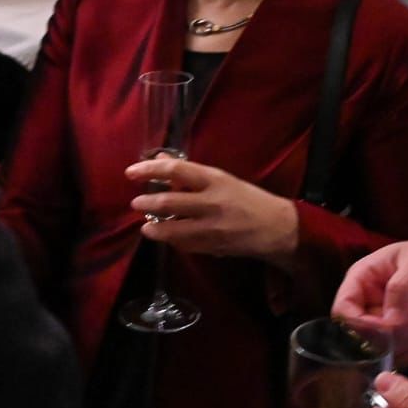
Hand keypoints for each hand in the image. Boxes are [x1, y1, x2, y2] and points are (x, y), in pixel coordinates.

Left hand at [127, 156, 298, 262]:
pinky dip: (173, 241)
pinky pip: (185, 245)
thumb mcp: (222, 179)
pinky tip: (167, 238)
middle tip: (135, 203)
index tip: (131, 173)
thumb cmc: (247, 198)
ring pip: (174, 229)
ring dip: (155, 229)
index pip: (176, 170)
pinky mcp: (213, 246)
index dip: (150, 170)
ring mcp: (212, 227)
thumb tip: (160, 161)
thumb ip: (191, 173)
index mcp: (215, 180)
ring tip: (145, 227)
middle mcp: (212, 202)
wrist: (275, 227)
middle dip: (147, 203)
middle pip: (170, 201)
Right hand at [333, 232, 407, 366]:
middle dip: (397, 331)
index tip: (390, 326)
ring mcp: (380, 323)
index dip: (361, 325)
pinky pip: (398, 357)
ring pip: (381, 350)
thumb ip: (402, 288)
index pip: (343, 311)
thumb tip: (390, 323)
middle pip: (363, 336)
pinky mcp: (395, 339)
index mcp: (361, 280)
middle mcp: (365, 305)